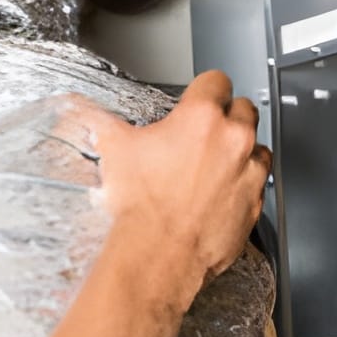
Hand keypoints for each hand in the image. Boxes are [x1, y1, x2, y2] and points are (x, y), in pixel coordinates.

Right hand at [88, 70, 271, 301]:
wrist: (156, 256)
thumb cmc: (138, 205)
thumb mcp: (112, 149)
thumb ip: (98, 120)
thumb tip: (80, 108)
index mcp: (202, 117)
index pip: (216, 81)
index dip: (203, 88)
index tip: (197, 99)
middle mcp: (233, 140)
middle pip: (244, 109)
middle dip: (226, 117)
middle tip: (202, 134)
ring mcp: (249, 173)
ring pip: (257, 147)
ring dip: (240, 151)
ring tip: (213, 166)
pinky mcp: (255, 204)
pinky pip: (257, 184)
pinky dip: (242, 185)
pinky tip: (218, 194)